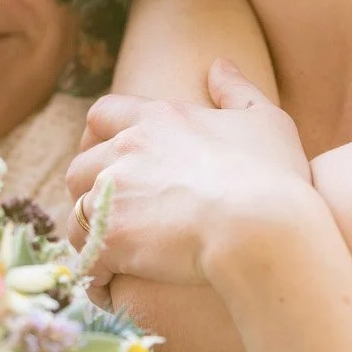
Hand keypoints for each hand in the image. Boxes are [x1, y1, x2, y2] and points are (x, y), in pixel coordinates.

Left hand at [66, 58, 314, 286]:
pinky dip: (97, 272)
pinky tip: (117, 285)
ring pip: (78, 215)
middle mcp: (126, 150)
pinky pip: (87, 258)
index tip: (108, 159)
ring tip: (115, 255)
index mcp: (157, 119)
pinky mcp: (111, 238)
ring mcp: (114, 194)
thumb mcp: (265, 120)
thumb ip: (237, 90)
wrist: (263, 226)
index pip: (102, 115)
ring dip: (92, 233)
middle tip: (112, 214)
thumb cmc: (273, 175)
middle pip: (80, 168)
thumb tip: (218, 66)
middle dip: (90, 191)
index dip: (98, 138)